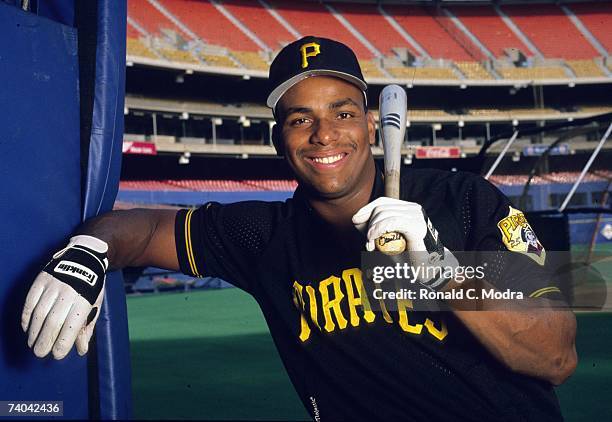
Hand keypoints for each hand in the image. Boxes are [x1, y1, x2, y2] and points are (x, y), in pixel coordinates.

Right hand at [21, 235, 107, 358]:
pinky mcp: (41, 280)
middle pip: (53, 321)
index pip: (71, 326)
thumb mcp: (95, 304)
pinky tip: (27, 328)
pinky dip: (27, 317)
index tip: (57, 355)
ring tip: (33, 343)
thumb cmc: (91, 286)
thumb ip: (87, 327)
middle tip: (40, 354)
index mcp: (84, 299)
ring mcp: (53, 285)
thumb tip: (81, 350)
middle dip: (45, 340)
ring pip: (39, 313)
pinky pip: (30, 302)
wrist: (85, 257)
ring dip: (34, 331)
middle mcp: (68, 292)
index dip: (63, 342)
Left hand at [352, 197, 457, 290]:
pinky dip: (379, 230)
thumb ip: (372, 228)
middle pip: (382, 208)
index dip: (367, 209)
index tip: (355, 220)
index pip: (383, 202)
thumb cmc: (406, 256)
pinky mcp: (416, 226)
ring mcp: (417, 216)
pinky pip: (392, 222)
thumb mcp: (384, 239)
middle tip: (367, 243)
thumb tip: (356, 219)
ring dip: (373, 230)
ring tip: (371, 246)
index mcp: (408, 209)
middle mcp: (414, 209)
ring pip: (384, 214)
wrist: (425, 270)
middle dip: (369, 224)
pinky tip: (373, 239)